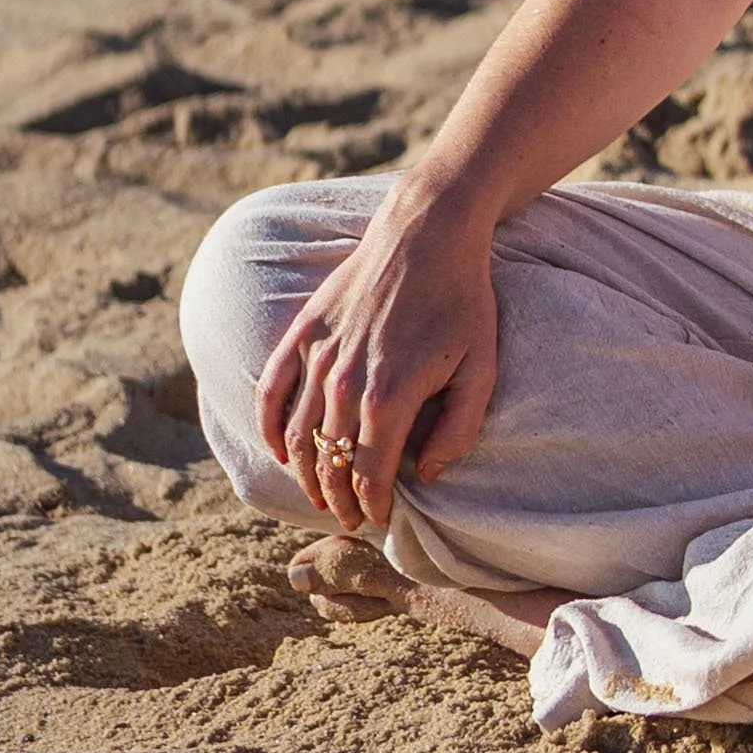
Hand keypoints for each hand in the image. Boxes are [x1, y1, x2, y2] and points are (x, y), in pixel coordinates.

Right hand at [254, 178, 500, 535]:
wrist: (428, 233)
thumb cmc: (462, 301)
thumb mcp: (482, 369)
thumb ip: (458, 430)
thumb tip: (428, 473)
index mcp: (389, 399)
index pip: (367, 474)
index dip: (372, 504)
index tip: (379, 519)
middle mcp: (343, 383)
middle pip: (328, 463)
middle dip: (337, 500)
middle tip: (350, 517)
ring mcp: (318, 357)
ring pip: (297, 436)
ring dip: (303, 474)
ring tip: (319, 494)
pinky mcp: (303, 333)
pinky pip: (271, 391)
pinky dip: (269, 427)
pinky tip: (278, 450)